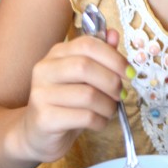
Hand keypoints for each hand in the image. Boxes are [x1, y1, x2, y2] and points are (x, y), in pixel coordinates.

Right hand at [20, 29, 127, 163]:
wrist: (38, 133)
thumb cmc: (67, 102)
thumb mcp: (84, 77)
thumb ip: (100, 55)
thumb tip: (114, 34)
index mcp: (57, 54)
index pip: (88, 44)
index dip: (114, 57)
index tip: (129, 73)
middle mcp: (45, 70)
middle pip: (85, 67)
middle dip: (112, 82)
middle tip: (121, 94)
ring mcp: (41, 94)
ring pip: (87, 95)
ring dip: (108, 105)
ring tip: (109, 111)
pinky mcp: (45, 119)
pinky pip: (83, 117)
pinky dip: (100, 121)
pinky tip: (99, 122)